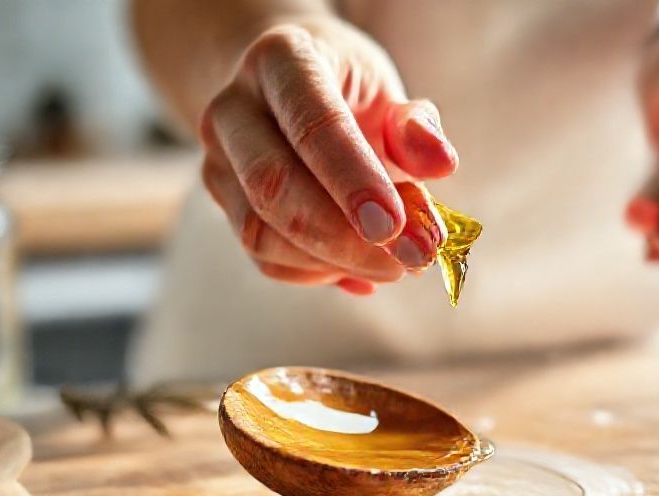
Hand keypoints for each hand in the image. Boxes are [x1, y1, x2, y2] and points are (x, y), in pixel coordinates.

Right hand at [199, 16, 456, 294]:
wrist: (280, 89)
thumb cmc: (342, 86)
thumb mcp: (384, 87)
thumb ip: (414, 126)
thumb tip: (440, 163)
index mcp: (281, 60)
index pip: (312, 125)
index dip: (354, 181)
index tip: (396, 226)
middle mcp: (234, 107)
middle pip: (273, 185)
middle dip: (345, 238)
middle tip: (410, 261)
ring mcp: (217, 159)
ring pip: (261, 231)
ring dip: (335, 262)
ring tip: (395, 265)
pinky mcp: (220, 203)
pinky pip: (264, 257)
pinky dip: (319, 273)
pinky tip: (361, 269)